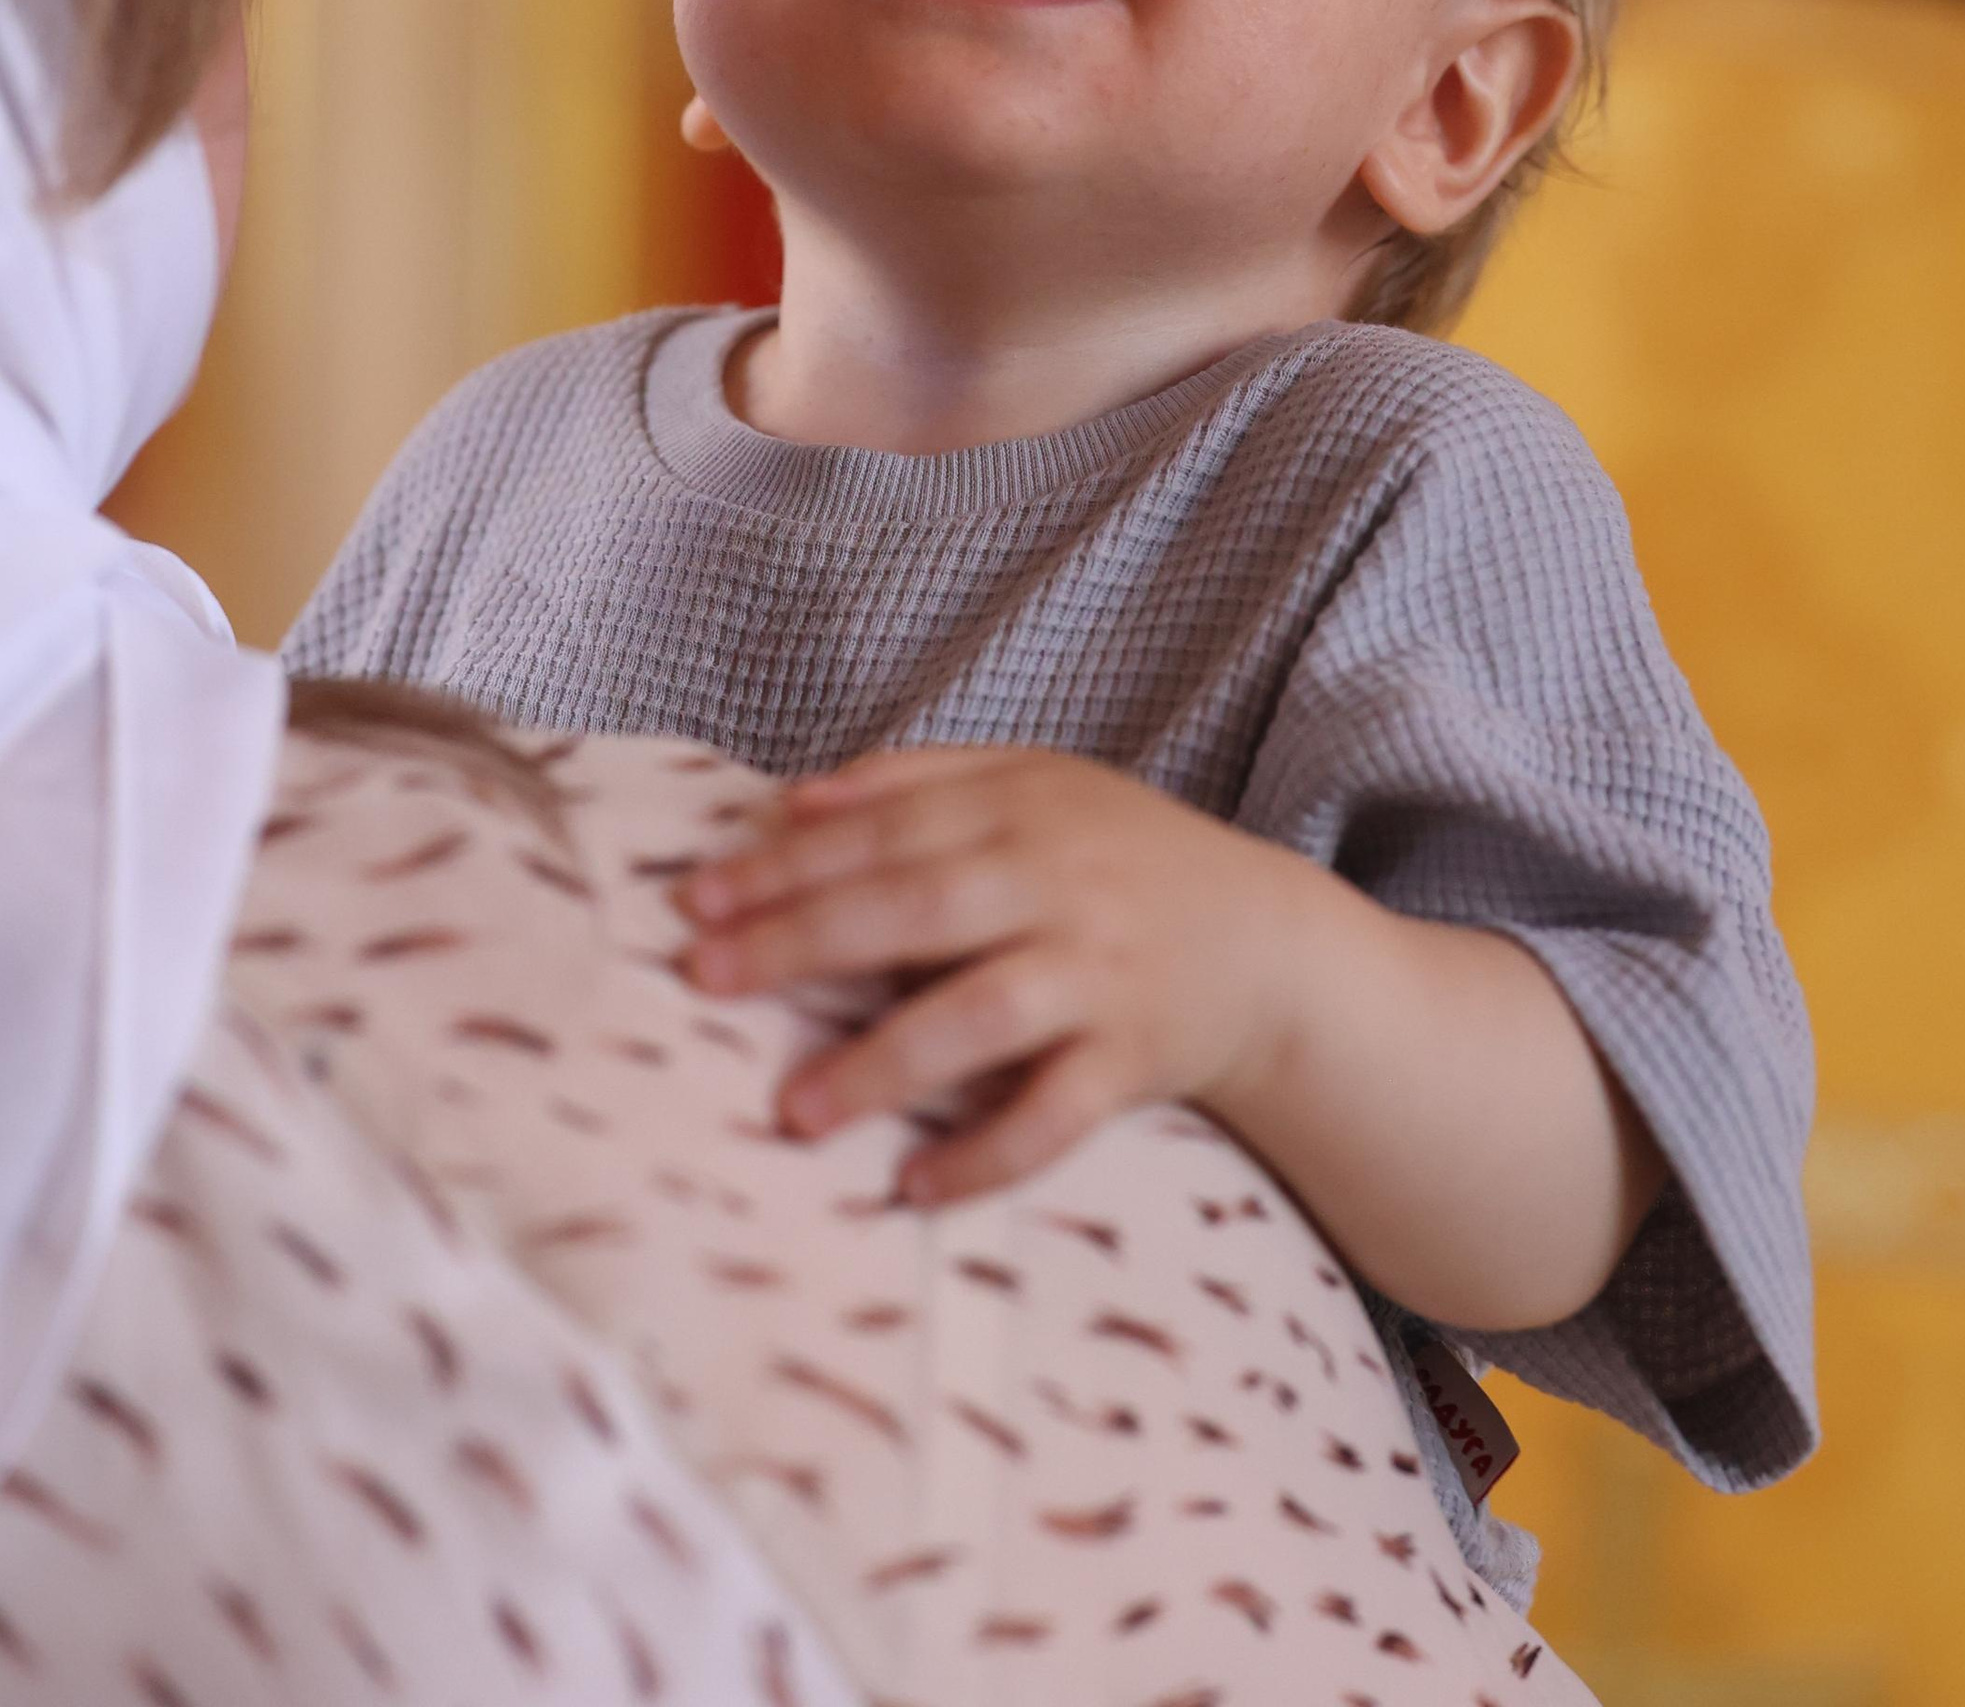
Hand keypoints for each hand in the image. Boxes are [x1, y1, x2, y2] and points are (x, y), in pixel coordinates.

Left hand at [676, 743, 1315, 1203]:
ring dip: (883, 1062)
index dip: (788, 863)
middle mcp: (1059, 883)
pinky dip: (989, 1154)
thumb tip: (791, 799)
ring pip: (982, 1014)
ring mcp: (1099, 974)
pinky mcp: (1136, 1059)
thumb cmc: (1120, 859)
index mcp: (1022, 809)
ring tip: (794, 1110)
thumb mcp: (1033, 785)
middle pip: (917, 909)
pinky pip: (1057, 1113)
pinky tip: (916, 1186)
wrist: (1267, 942)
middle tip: (707, 979)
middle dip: (804, 943)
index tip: (698, 899)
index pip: (885, 830)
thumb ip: (917, 779)